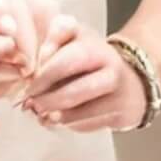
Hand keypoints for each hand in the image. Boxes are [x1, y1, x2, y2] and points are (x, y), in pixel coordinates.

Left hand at [21, 20, 148, 132]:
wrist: (131, 78)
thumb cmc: (93, 57)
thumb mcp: (76, 35)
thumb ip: (56, 35)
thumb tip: (42, 57)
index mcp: (98, 49)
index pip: (68, 62)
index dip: (45, 76)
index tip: (29, 85)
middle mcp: (112, 74)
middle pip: (74, 93)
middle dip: (48, 100)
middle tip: (31, 104)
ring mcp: (119, 98)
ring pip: (79, 115)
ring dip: (55, 117)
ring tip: (40, 113)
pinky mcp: (120, 118)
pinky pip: (87, 126)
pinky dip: (68, 124)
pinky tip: (56, 119)